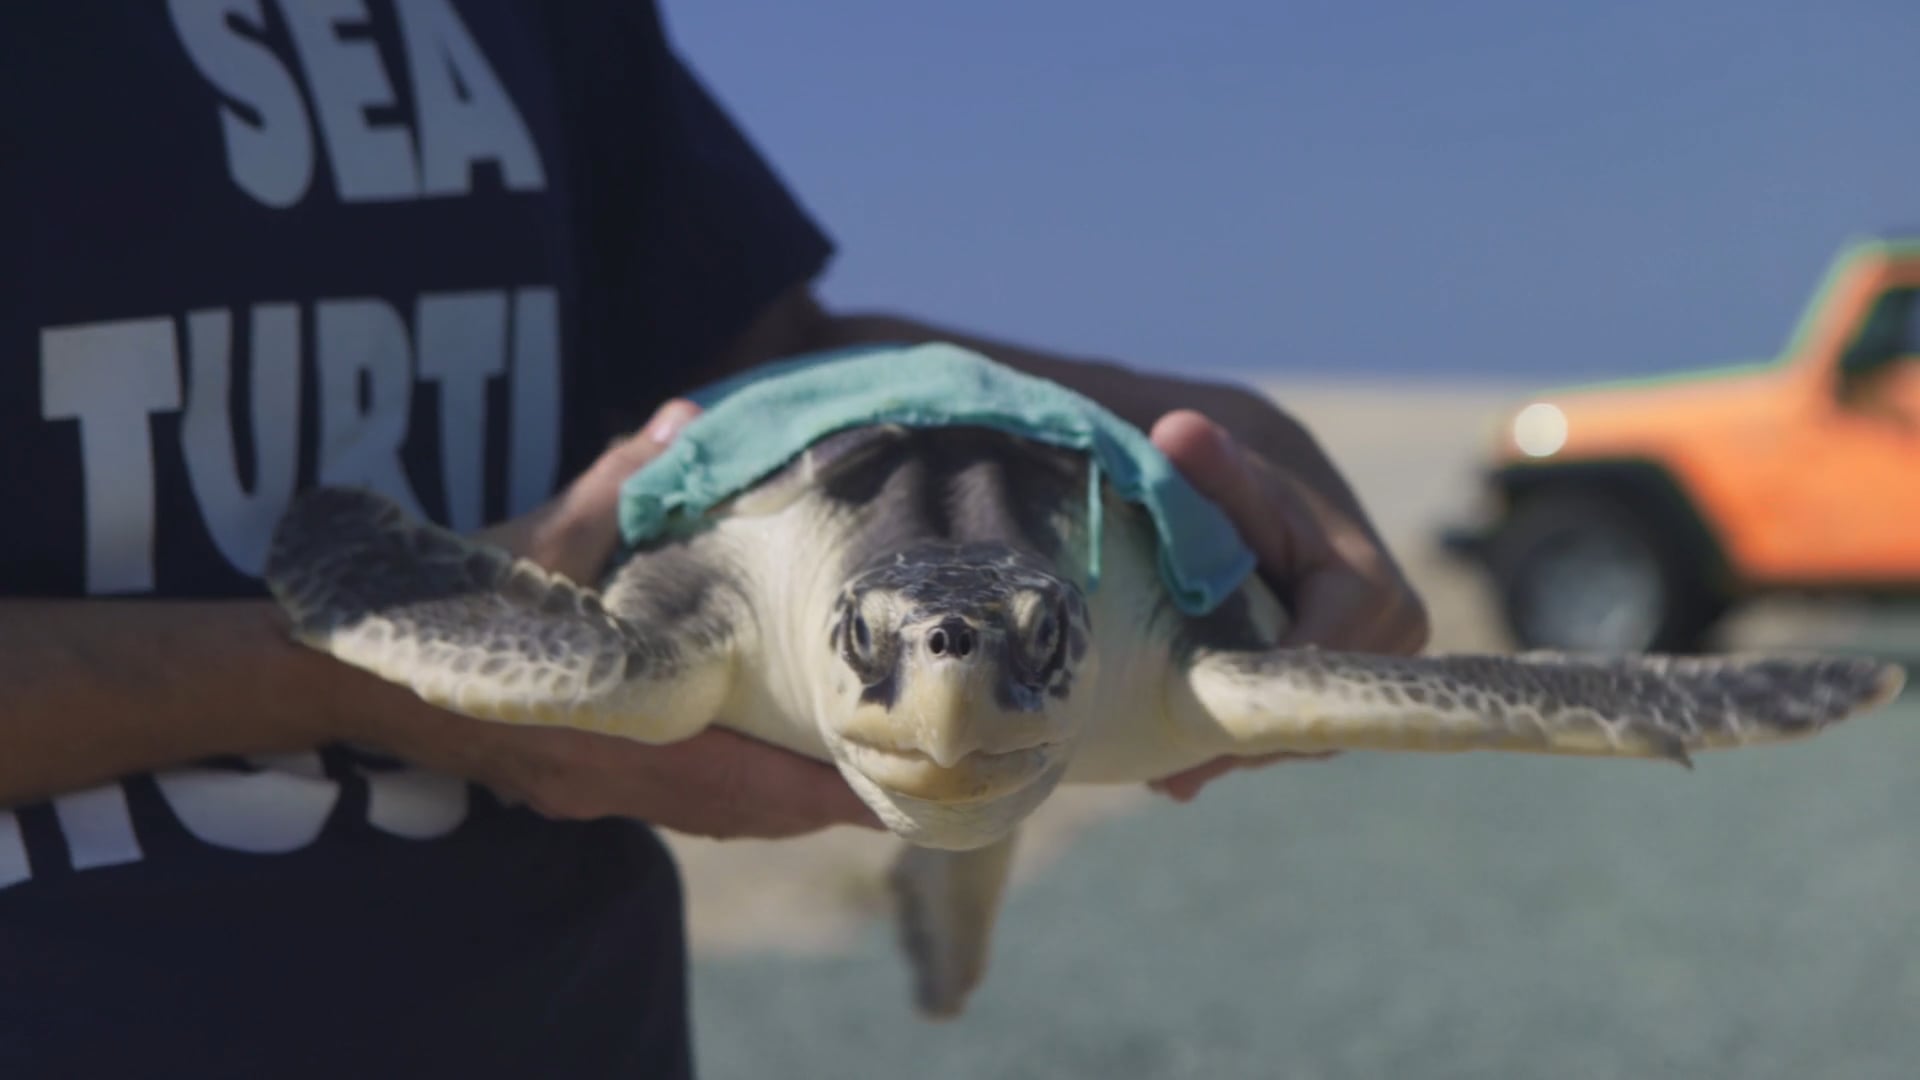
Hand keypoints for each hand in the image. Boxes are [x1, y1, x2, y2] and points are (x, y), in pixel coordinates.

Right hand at [366, 398, 883, 838]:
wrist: (341, 670)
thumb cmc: (438, 601)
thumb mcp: (528, 539)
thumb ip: (612, 483)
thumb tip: (686, 416)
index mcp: (602, 725)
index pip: (737, 782)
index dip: (817, 795)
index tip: (893, 794)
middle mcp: (601, 778)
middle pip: (738, 815)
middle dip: (822, 808)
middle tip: (909, 789)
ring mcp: (585, 792)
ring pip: (711, 818)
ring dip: (782, 808)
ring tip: (862, 784)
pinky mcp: (575, 788)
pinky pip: (678, 808)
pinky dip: (737, 797)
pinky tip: (775, 769)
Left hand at [1144, 406, 1429, 801]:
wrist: (1257, 482)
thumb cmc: (1230, 475)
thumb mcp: (1217, 469)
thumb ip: (1205, 465)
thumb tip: (1179, 431)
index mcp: (1369, 585)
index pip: (1315, 667)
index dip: (1252, 700)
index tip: (1185, 727)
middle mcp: (1396, 629)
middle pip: (1316, 713)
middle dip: (1245, 739)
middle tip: (1169, 771)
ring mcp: (1383, 661)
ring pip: (1311, 731)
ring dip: (1246, 749)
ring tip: (1172, 766)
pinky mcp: (1358, 680)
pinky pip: (1309, 728)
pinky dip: (1252, 740)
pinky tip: (1188, 760)